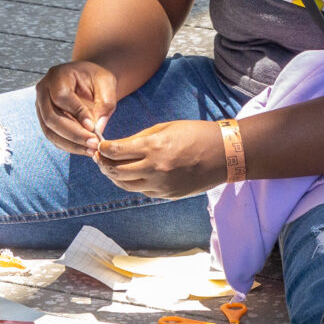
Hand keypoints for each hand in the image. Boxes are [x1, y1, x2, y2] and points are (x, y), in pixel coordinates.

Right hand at [35, 61, 119, 155]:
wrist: (88, 79)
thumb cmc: (97, 80)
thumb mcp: (106, 86)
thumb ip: (103, 105)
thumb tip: (96, 131)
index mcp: (57, 75)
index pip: (61, 97)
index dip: (77, 113)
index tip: (93, 127)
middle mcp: (44, 90)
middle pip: (51, 117)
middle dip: (74, 134)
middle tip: (93, 143)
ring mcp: (40, 105)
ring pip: (50, 130)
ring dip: (70, 144)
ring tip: (91, 150)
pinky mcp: (43, 119)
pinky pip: (52, 136)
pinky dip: (68, 145)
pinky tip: (84, 149)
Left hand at [92, 119, 228, 198]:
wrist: (224, 154)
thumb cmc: (196, 134)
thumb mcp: (166, 128)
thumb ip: (140, 139)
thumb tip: (119, 146)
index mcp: (153, 147)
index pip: (115, 151)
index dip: (102, 149)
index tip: (99, 145)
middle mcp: (154, 168)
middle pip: (115, 171)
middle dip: (103, 164)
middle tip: (99, 158)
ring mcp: (161, 185)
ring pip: (126, 185)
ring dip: (114, 177)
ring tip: (111, 168)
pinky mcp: (167, 195)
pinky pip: (142, 191)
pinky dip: (132, 184)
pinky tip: (131, 175)